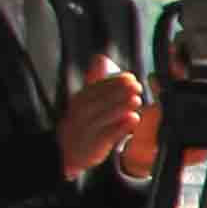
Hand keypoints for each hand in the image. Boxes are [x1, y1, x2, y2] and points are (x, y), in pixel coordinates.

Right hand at [55, 62, 142, 181]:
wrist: (69, 149)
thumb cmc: (84, 120)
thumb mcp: (86, 99)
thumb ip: (96, 81)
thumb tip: (100, 58)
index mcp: (81, 99)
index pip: (96, 88)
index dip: (113, 82)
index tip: (130, 77)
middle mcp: (81, 113)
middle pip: (100, 100)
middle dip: (119, 92)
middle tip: (137, 86)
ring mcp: (87, 129)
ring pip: (104, 117)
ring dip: (120, 107)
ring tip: (137, 100)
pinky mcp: (95, 144)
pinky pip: (108, 135)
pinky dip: (121, 127)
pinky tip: (134, 119)